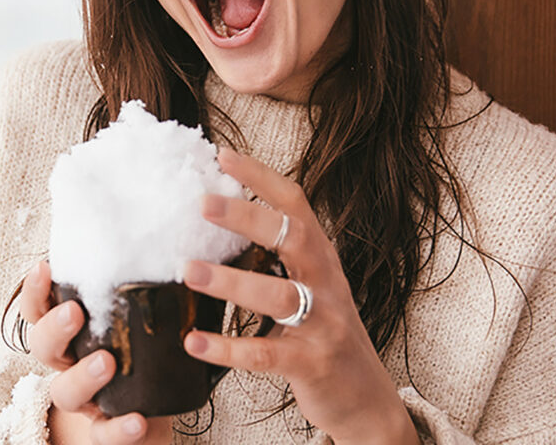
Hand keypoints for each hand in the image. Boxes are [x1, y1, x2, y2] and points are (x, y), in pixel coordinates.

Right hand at [20, 261, 171, 443]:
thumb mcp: (140, 315)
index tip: (44, 267)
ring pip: (64, 392)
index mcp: (70, 333)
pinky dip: (117, 430)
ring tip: (108, 362)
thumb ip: (142, 286)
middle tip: (75, 312)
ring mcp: (86, 400)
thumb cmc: (145, 351)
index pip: (38, 309)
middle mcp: (69, 365)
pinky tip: (138, 420)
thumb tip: (166, 239)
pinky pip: (103, 435)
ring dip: (82, 376)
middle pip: (42, 347)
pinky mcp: (107, 431)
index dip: (34, 290)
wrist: (159, 408)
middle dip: (54, 328)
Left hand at [182, 148, 419, 444]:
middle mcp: (326, 283)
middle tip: (201, 202)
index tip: (222, 155)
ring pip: (278, 296)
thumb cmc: (324, 335)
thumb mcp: (310, 287)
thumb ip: (279, 258)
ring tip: (188, 271)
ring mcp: (323, 325)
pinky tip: (194, 342)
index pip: (296, 204)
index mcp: (320, 258)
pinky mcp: (312, 365)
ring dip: (231, 282)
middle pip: (292, 238)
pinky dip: (227, 348)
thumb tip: (221, 222)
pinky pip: (265, 354)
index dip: (261, 177)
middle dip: (247, 216)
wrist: (366, 399)